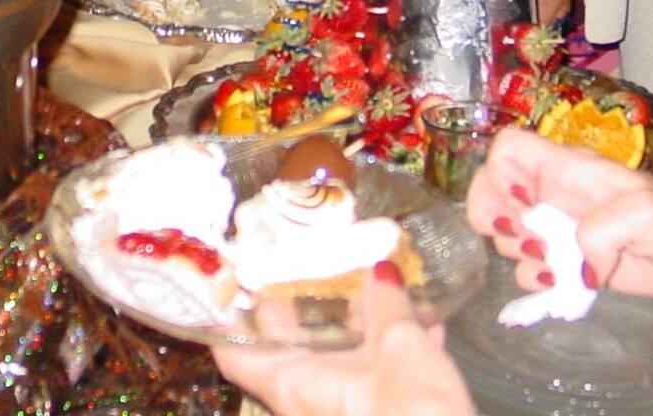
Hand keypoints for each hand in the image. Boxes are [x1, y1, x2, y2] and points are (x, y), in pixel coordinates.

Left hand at [213, 271, 474, 415]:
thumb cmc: (412, 415)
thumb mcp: (402, 346)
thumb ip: (387, 304)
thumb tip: (380, 271)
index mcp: (291, 383)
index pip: (232, 351)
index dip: (226, 312)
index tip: (238, 272)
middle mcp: (304, 400)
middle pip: (287, 344)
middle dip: (303, 300)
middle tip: (313, 254)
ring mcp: (340, 410)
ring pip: (338, 358)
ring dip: (357, 320)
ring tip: (376, 275)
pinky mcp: (379, 413)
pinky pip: (374, 374)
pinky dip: (391, 346)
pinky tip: (427, 318)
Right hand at [467, 127, 652, 301]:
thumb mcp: (642, 214)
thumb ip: (598, 232)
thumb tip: (574, 267)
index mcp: (569, 169)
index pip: (508, 151)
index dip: (496, 175)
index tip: (515, 208)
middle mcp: (559, 195)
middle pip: (497, 195)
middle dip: (499, 224)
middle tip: (529, 245)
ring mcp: (566, 231)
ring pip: (512, 238)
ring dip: (519, 257)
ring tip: (553, 269)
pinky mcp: (578, 265)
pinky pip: (535, 272)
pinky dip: (538, 284)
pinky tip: (564, 287)